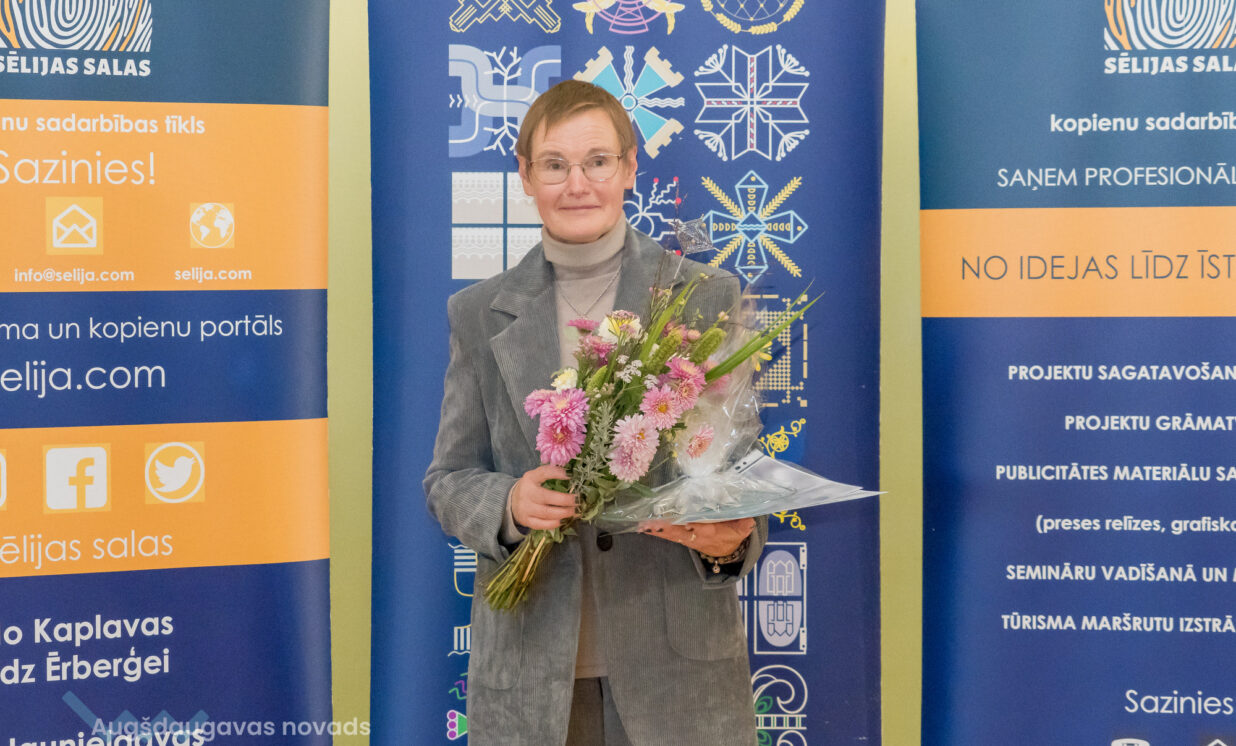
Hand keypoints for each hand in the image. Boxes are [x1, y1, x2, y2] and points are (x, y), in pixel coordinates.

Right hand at [510, 465, 576, 530]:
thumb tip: (567, 474)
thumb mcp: (535, 476)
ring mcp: (525, 508)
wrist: (512, 501)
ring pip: (545, 513)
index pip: (542, 473)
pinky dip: (551, 524)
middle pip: (546, 497)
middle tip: (576, 501)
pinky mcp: (526, 520)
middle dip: (564, 500)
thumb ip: (549, 472)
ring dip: (562, 513)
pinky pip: (540, 524)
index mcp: (530, 479)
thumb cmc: (530, 487)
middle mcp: (526, 493)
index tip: (568, 476)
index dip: (555, 474)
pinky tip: (560, 521)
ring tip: (572, 511)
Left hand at [639, 518, 754, 556]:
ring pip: (670, 534)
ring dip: (656, 530)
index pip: (697, 528)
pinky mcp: (682, 538)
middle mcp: (696, 535)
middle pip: (678, 531)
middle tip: (648, 523)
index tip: (674, 520)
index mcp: (710, 532)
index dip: (685, 524)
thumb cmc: (733, 535)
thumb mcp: (741, 530)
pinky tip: (643, 527)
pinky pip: (668, 535)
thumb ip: (744, 524)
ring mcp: (687, 538)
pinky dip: (656, 531)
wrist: (728, 552)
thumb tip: (749, 519)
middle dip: (664, 527)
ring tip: (642, 525)